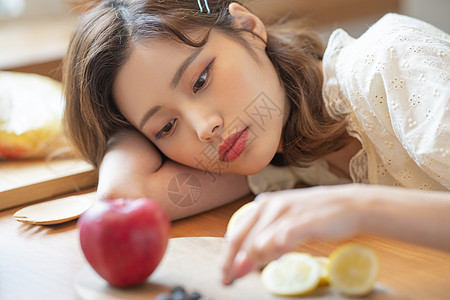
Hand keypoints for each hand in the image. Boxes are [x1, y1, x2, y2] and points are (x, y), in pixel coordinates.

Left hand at [221, 184, 367, 284]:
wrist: (350, 205)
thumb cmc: (315, 216)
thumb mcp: (285, 221)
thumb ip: (265, 238)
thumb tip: (244, 261)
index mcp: (263, 204)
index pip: (236, 233)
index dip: (227, 256)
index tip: (225, 274)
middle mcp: (270, 205)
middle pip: (241, 239)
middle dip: (233, 263)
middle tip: (230, 279)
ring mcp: (286, 211)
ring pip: (258, 242)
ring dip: (257, 259)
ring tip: (269, 263)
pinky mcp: (302, 220)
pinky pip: (281, 238)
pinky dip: (274, 250)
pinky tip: (278, 257)